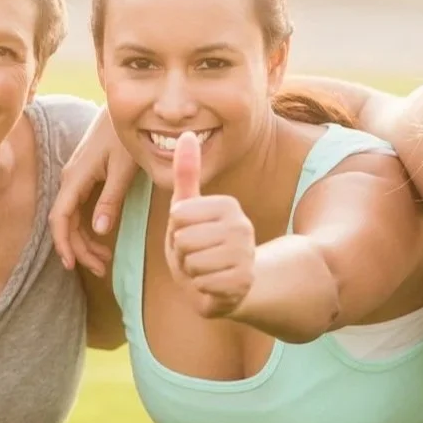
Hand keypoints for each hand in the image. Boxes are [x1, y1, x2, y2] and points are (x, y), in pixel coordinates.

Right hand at [49, 109, 137, 273]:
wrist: (123, 111)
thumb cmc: (125, 137)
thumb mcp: (123, 169)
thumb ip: (111, 199)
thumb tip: (99, 230)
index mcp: (75, 178)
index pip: (60, 218)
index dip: (63, 243)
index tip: (71, 264)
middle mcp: (70, 179)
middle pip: (65, 222)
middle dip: (79, 249)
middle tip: (101, 268)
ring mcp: (76, 178)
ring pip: (71, 217)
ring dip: (84, 240)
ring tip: (104, 260)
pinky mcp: (84, 176)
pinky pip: (78, 208)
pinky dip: (87, 226)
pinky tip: (101, 239)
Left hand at [164, 132, 255, 318]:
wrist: (226, 284)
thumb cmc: (200, 242)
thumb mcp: (188, 208)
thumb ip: (187, 173)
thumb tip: (187, 134)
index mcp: (228, 205)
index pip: (178, 215)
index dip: (176, 230)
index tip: (191, 234)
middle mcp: (243, 227)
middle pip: (184, 239)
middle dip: (182, 252)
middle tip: (196, 255)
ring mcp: (246, 255)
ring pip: (192, 262)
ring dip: (191, 271)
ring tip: (204, 269)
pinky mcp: (244, 282)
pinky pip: (202, 283)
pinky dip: (201, 288)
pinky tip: (212, 284)